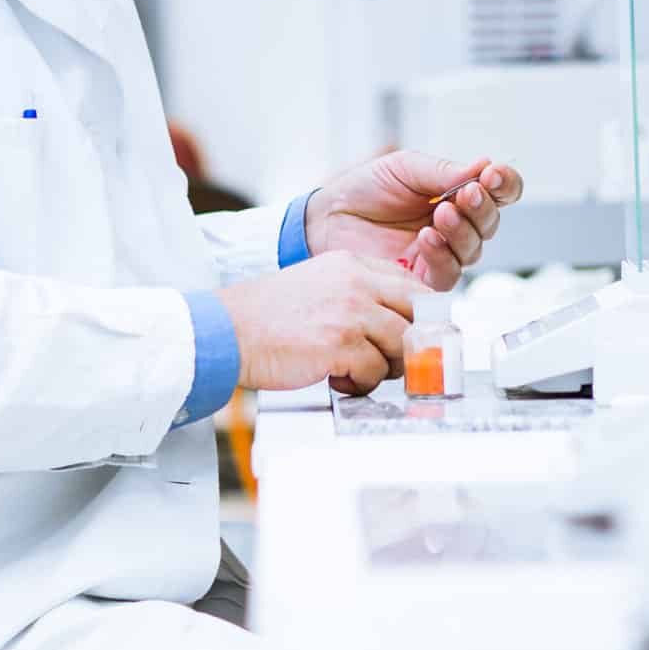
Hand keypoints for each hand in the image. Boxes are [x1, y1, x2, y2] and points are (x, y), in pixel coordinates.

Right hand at [215, 252, 419, 394]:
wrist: (227, 332)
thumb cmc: (266, 316)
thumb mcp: (319, 285)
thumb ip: (358, 295)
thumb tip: (397, 323)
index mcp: (352, 265)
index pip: (413, 286)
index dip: (421, 316)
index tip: (416, 334)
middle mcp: (356, 284)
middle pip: (416, 315)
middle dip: (412, 344)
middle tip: (395, 360)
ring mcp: (350, 313)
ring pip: (401, 346)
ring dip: (383, 368)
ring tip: (354, 370)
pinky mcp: (340, 345)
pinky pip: (375, 371)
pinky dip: (361, 384)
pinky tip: (337, 379)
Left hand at [305, 151, 525, 290]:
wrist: (326, 218)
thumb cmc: (364, 191)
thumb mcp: (404, 167)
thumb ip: (443, 170)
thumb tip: (482, 167)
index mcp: (456, 194)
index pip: (497, 192)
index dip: (504, 184)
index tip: (494, 174)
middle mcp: (454, 226)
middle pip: (490, 223)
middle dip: (483, 207)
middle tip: (468, 193)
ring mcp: (441, 254)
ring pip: (473, 249)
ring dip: (463, 229)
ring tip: (441, 212)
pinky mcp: (423, 280)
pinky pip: (448, 273)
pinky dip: (443, 253)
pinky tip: (427, 238)